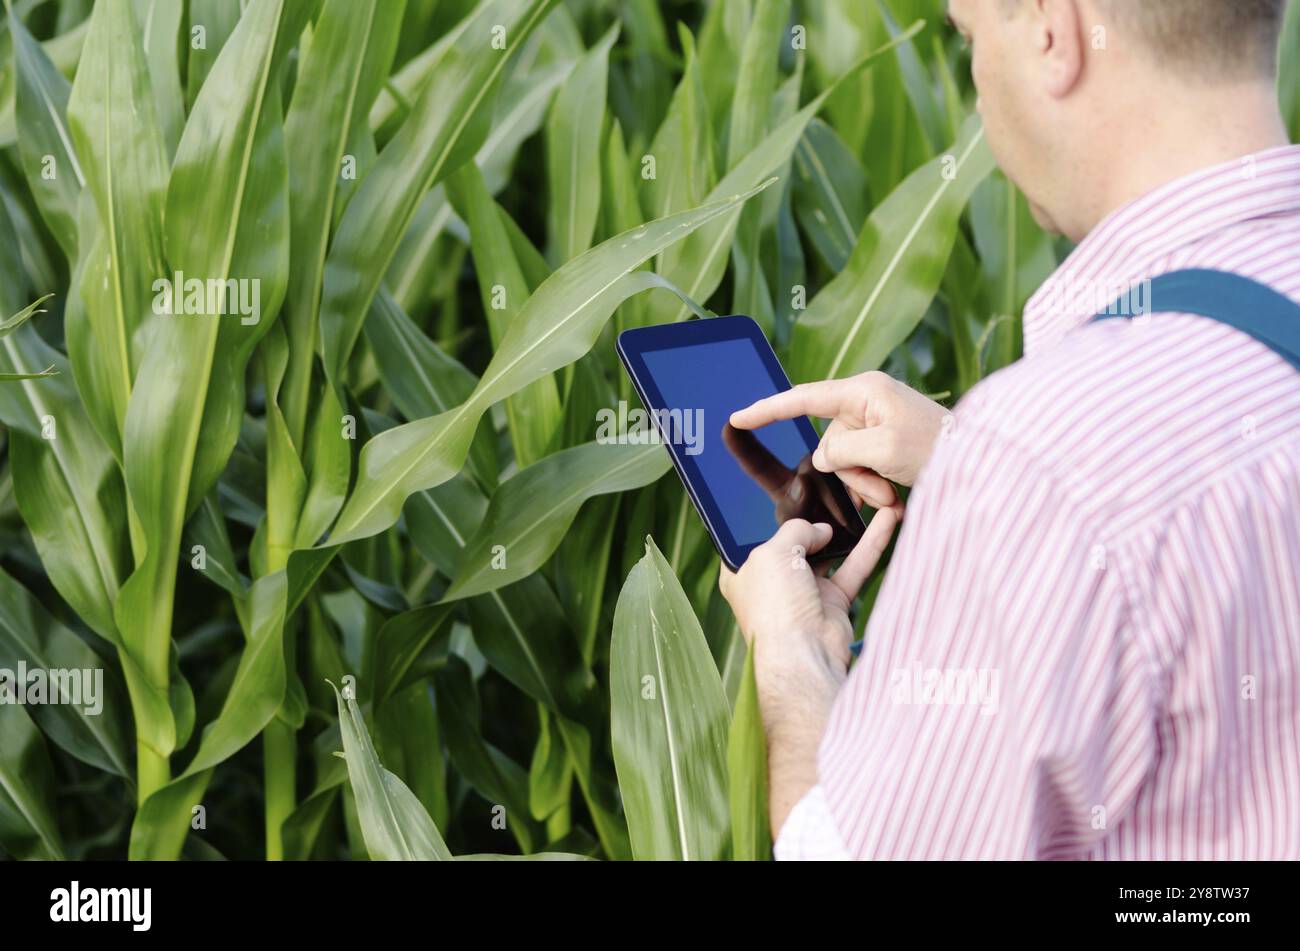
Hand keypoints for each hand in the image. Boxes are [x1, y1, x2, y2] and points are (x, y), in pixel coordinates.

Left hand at [719, 511, 898, 712]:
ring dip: (847, 528)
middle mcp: (772, 582)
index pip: (755, 534)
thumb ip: (796, 530)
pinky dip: (870, 545)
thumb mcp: (773, 552)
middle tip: (836, 490)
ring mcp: (803, 592)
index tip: (794, 491)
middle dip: (816, 518)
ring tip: (864, 497)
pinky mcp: (832, 602)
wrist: (802, 655)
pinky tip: (886, 519)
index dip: (772, 513)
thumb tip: (820, 529)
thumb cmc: (774, 606)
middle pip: (796, 541)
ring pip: (829, 552)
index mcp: (744, 571)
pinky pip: (853, 567)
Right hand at [730, 371, 951, 506]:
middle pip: (829, 442)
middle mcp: (866, 402)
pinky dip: (874, 484)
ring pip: (845, 461)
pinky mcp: (885, 440)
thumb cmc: (937, 448)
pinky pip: (862, 466)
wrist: (980, 462)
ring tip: (893, 495)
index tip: (739, 417)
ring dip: (865, 484)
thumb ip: (842, 451)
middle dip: (850, 473)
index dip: (768, 409)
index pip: (803, 398)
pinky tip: (895, 494)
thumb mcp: (884, 451)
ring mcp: (876, 422)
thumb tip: (825, 457)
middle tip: (881, 492)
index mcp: (864, 392)